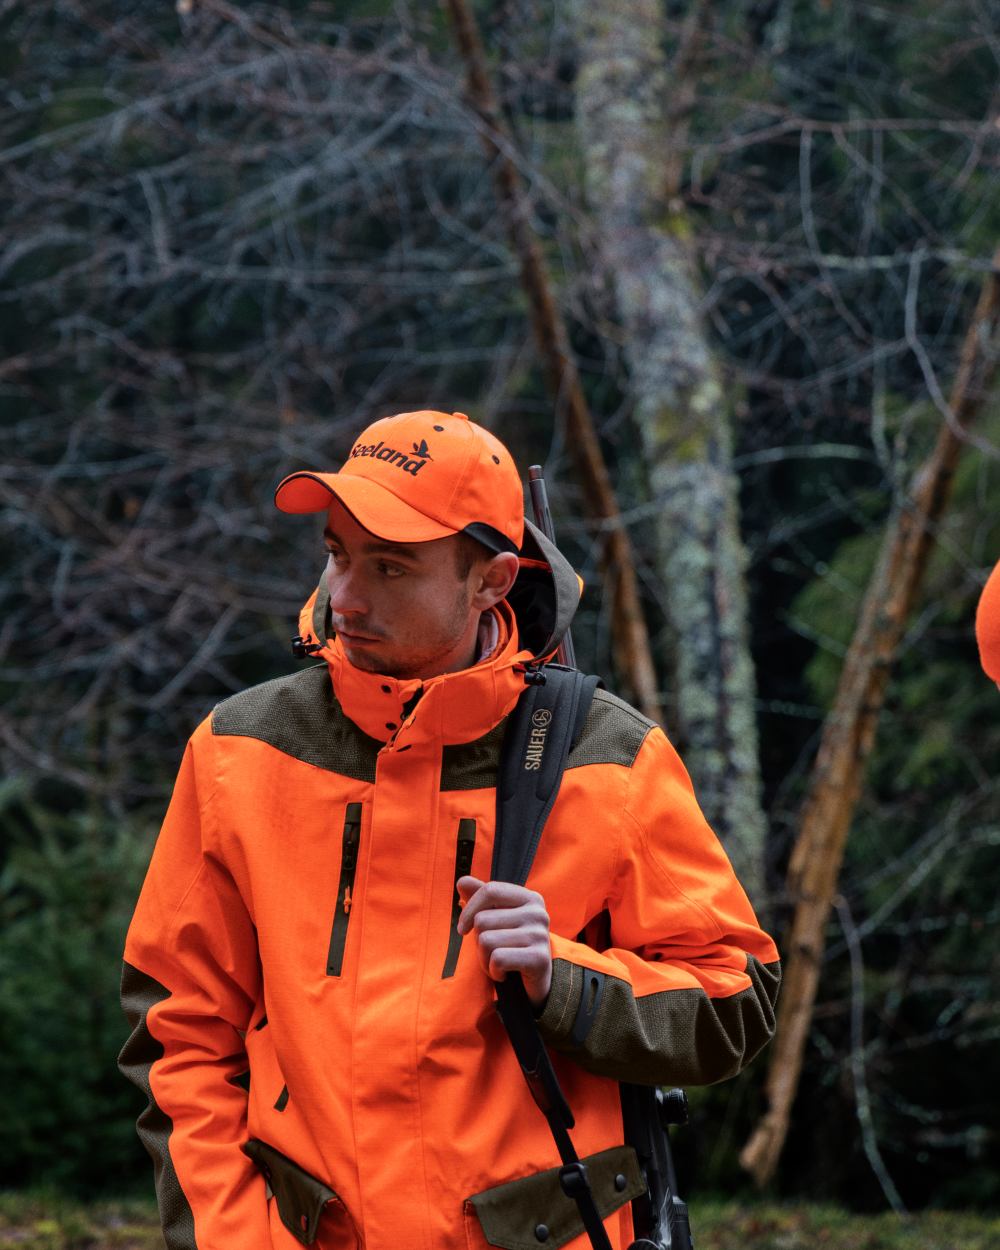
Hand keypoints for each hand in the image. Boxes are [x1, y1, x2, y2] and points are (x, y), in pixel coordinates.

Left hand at [456, 876, 551, 1008]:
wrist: (536, 982)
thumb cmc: (511, 946)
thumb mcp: (497, 919)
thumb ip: (481, 898)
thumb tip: (462, 881)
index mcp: (529, 897)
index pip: (490, 890)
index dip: (469, 909)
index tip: (463, 929)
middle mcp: (538, 912)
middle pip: (483, 920)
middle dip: (479, 942)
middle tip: (492, 952)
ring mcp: (540, 935)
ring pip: (486, 941)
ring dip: (484, 959)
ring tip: (498, 963)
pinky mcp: (539, 958)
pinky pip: (497, 959)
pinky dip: (493, 971)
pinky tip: (504, 973)